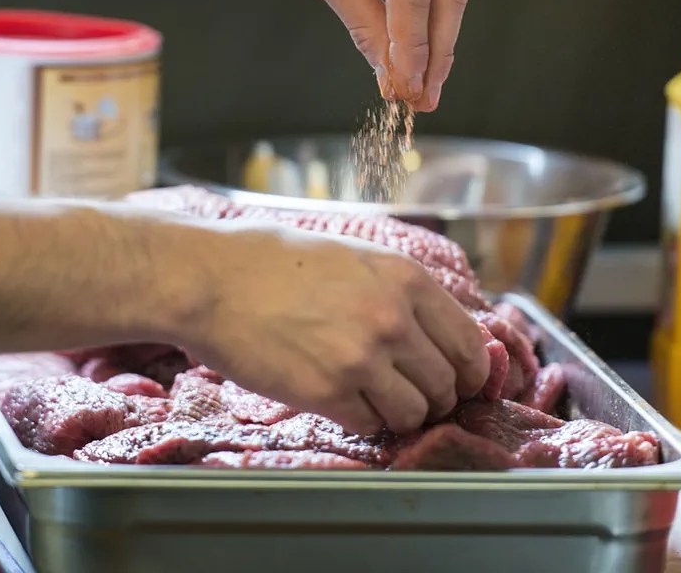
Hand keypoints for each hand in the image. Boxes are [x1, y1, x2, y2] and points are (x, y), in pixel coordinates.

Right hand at [183, 222, 489, 433]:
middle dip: (434, 396)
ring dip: (398, 413)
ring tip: (372, 399)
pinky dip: (359, 420)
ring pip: (414, 413)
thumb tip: (433, 329)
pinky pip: (368, 425)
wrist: (210, 278)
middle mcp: (393, 319)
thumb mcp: (352, 255)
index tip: (460, 382)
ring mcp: (362, 358)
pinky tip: (337, 399)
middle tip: (411, 395)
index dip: (470, 371)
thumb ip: (398, 289)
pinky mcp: (327, 392)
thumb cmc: (272, 260)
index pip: (469, 343)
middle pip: (447, 384)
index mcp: (405, 279)